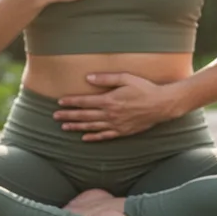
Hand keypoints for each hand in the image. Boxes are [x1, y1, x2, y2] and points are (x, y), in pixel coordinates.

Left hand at [54, 73, 176, 141]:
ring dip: (77, 127)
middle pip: (85, 115)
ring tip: (64, 127)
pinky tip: (84, 137)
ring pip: (91, 127)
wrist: (161, 105)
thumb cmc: (145, 88)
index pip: (85, 102)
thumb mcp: (126, 78)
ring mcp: (116, 125)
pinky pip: (105, 136)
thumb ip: (106, 78)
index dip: (71, 102)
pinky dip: (93, 137)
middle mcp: (110, 114)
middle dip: (69, 115)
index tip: (60, 102)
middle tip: (55, 116)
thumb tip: (88, 78)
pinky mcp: (122, 131)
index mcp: (109, 100)